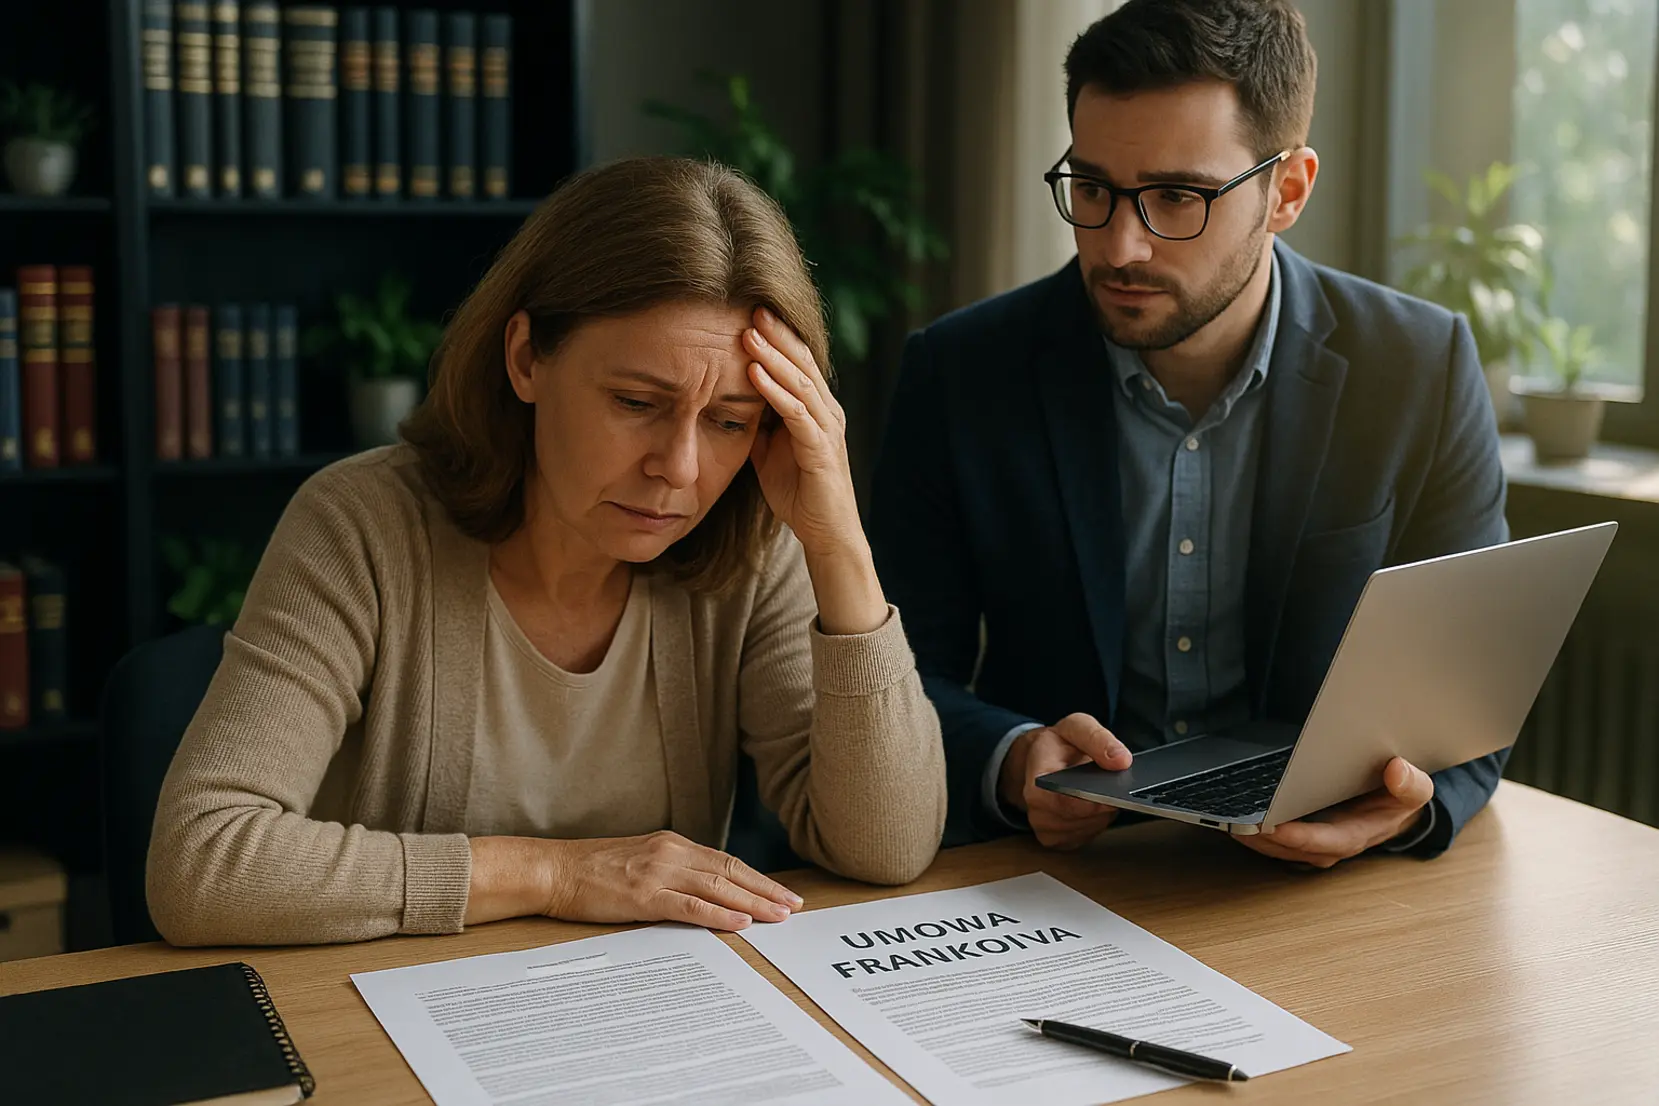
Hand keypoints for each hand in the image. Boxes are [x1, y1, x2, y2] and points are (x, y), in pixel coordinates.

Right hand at [545, 831, 803, 929]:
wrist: (554, 870)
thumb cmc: (591, 871)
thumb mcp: (639, 861)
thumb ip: (671, 870)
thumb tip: (702, 888)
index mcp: (672, 844)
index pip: (726, 861)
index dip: (757, 878)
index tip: (781, 892)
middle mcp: (671, 853)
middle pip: (730, 872)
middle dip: (766, 890)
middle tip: (794, 906)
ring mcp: (658, 873)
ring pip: (718, 887)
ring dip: (753, 903)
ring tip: (779, 916)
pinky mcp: (644, 895)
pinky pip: (690, 906)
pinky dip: (719, 914)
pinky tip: (740, 923)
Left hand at [743, 307, 862, 556]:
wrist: (826, 533)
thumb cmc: (799, 492)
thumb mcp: (770, 450)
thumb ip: (758, 423)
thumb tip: (729, 400)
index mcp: (816, 409)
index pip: (798, 363)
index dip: (777, 337)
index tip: (749, 313)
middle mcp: (827, 412)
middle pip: (802, 362)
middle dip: (776, 334)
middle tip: (750, 307)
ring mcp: (827, 429)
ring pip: (799, 382)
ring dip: (772, 356)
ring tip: (748, 333)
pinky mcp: (821, 450)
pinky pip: (796, 414)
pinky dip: (774, 392)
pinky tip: (754, 374)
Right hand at [999, 713, 1133, 849]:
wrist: (1039, 761)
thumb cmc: (1056, 745)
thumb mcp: (1076, 726)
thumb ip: (1097, 738)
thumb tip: (1122, 760)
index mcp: (1037, 783)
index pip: (1067, 803)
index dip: (1094, 802)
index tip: (1114, 795)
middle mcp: (1038, 812)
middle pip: (1086, 818)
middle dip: (1104, 802)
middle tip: (1110, 784)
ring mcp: (1048, 830)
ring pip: (1093, 827)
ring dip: (1103, 812)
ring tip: (1099, 791)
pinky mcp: (1060, 842)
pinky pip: (1090, 835)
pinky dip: (1098, 820)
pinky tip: (1093, 804)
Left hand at [1234, 756, 1434, 868]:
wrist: (1394, 804)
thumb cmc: (1399, 797)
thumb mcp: (1415, 789)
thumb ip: (1410, 784)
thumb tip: (1397, 769)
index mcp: (1356, 834)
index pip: (1324, 840)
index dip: (1298, 836)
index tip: (1273, 827)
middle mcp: (1330, 844)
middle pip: (1291, 848)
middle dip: (1262, 839)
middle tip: (1235, 823)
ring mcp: (1313, 842)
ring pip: (1276, 847)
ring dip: (1250, 837)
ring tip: (1227, 820)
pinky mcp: (1300, 833)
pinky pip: (1272, 838)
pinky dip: (1252, 831)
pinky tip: (1234, 816)